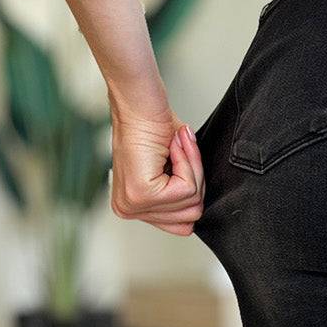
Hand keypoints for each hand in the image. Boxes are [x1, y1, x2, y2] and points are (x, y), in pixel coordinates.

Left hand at [110, 107, 204, 235]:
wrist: (139, 102)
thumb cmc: (152, 126)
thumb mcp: (171, 171)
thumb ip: (181, 196)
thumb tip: (198, 206)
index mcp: (132, 207)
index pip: (181, 224)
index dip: (192, 191)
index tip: (182, 162)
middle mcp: (128, 210)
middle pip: (190, 216)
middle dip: (195, 180)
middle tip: (182, 150)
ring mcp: (133, 205)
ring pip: (192, 203)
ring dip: (191, 169)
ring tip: (177, 146)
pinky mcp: (142, 194)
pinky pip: (187, 189)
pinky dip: (188, 163)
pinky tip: (173, 147)